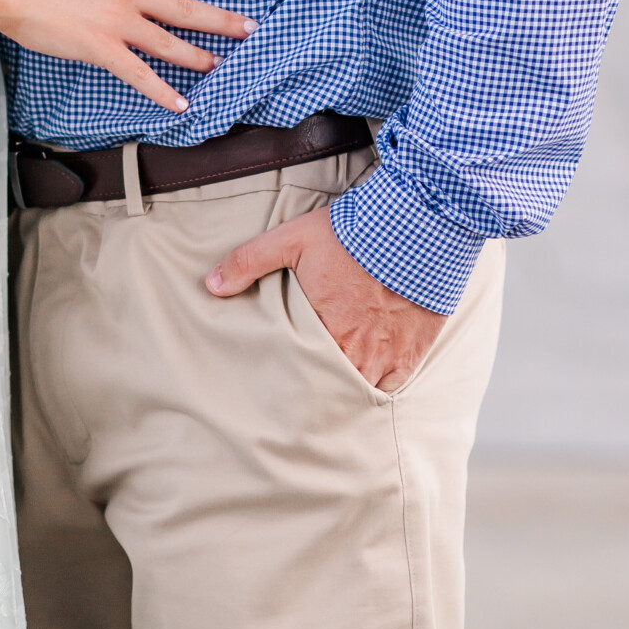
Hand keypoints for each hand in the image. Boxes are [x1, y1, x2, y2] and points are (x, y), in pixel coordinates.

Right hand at [0, 0, 254, 113]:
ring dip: (199, 56)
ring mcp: (117, 22)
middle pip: (187, 7)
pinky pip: (139, 74)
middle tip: (251, 28)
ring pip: (169, 43)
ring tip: (221, 65)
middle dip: (223, 19)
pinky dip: (162, 91)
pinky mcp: (101, 48)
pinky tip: (181, 103)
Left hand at [204, 201, 444, 389]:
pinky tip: (365, 388)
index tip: (272, 383)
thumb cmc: (353, 234)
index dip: (283, 375)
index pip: (293, 367)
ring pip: (356, 390)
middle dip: (310, 388)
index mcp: (320, 329)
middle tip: (295, 400)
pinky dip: (377, 389)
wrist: (416, 227)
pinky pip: (391, 388)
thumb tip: (211, 285)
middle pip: (324, 384)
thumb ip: (248, 261)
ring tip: (326, 397)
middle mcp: (351, 351)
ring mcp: (383, 357)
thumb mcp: (292, 239)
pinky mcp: (410, 354)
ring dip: (342, 390)